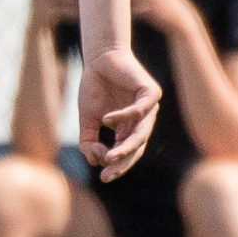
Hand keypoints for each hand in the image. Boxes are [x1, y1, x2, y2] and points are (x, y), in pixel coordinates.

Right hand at [78, 48, 160, 181]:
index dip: (117, 166)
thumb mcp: (87, 119)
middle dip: (123, 161)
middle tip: (109, 171)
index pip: (128, 153)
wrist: (100, 59)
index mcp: (130, 129)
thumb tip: (94, 161)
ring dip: (126, 146)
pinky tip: (107, 119)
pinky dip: (124, 116)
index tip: (103, 177)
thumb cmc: (95, 88)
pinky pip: (140, 109)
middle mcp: (143, 121)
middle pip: (137, 147)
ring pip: (142, 132)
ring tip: (110, 155)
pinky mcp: (150, 92)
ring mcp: (149, 108)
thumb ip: (88, 140)